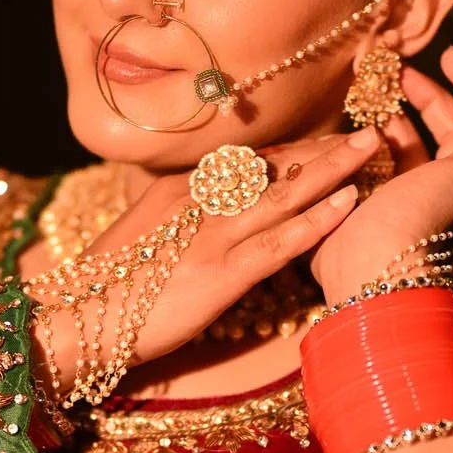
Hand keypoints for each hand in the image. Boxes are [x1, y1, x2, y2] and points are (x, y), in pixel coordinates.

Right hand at [29, 127, 377, 392]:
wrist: (78, 322)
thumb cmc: (108, 287)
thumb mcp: (143, 237)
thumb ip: (180, 218)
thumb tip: (211, 213)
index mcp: (178, 187)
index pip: (247, 161)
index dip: (293, 150)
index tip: (329, 139)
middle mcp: (198, 199)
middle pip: (272, 166)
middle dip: (323, 149)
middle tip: (369, 131)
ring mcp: (210, 235)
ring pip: (283, 193)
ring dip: (332, 169)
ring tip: (374, 149)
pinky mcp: (219, 273)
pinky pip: (278, 242)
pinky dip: (315, 220)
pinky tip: (348, 204)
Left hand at [310, 48, 452, 305]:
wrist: (373, 271)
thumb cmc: (342, 252)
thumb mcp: (327, 204)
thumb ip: (326, 182)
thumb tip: (316, 159)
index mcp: (407, 204)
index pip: (415, 154)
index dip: (405, 120)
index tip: (385, 91)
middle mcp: (443, 193)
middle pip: (452, 135)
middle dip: (434, 95)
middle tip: (411, 67)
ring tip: (447, 53)